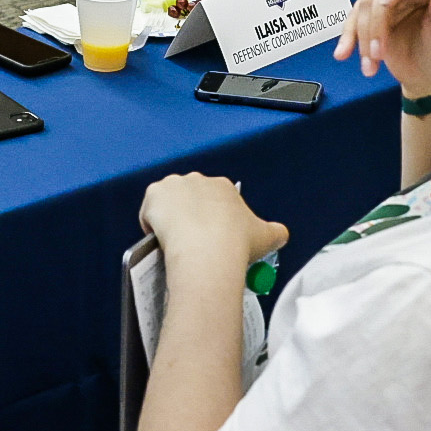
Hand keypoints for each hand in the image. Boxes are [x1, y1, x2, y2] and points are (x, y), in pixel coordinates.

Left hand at [139, 173, 287, 267]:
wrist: (208, 251)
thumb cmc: (236, 243)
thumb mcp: (267, 237)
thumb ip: (276, 233)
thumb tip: (281, 235)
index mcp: (224, 186)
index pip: (214, 199)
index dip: (211, 219)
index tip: (211, 236)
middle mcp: (199, 179)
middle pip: (190, 199)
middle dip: (190, 217)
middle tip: (193, 242)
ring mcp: (174, 185)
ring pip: (168, 203)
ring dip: (170, 219)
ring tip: (176, 242)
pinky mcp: (155, 194)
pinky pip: (149, 211)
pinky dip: (151, 224)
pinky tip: (160, 239)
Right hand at [334, 0, 430, 88]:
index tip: (387, 2)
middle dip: (377, 22)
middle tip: (379, 50)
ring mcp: (389, 0)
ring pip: (366, 6)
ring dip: (364, 36)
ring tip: (371, 61)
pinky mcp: (373, 16)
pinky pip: (355, 21)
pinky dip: (348, 37)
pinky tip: (344, 52)